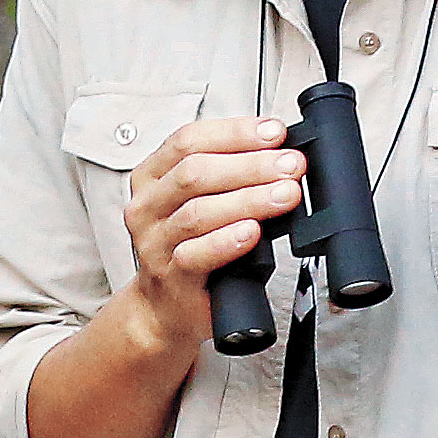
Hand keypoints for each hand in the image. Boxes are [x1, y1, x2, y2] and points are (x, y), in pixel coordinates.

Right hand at [118, 113, 306, 324]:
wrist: (167, 305)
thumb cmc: (190, 246)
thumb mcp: (202, 200)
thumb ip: (228, 175)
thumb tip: (278, 154)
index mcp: (153, 176)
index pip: (189, 140)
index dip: (235, 132)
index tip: (274, 133)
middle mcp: (148, 206)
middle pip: (195, 172)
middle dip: (251, 165)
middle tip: (290, 165)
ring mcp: (155, 242)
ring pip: (199, 212)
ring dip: (249, 199)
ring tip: (284, 195)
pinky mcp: (170, 276)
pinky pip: (196, 254)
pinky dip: (227, 241)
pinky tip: (251, 232)